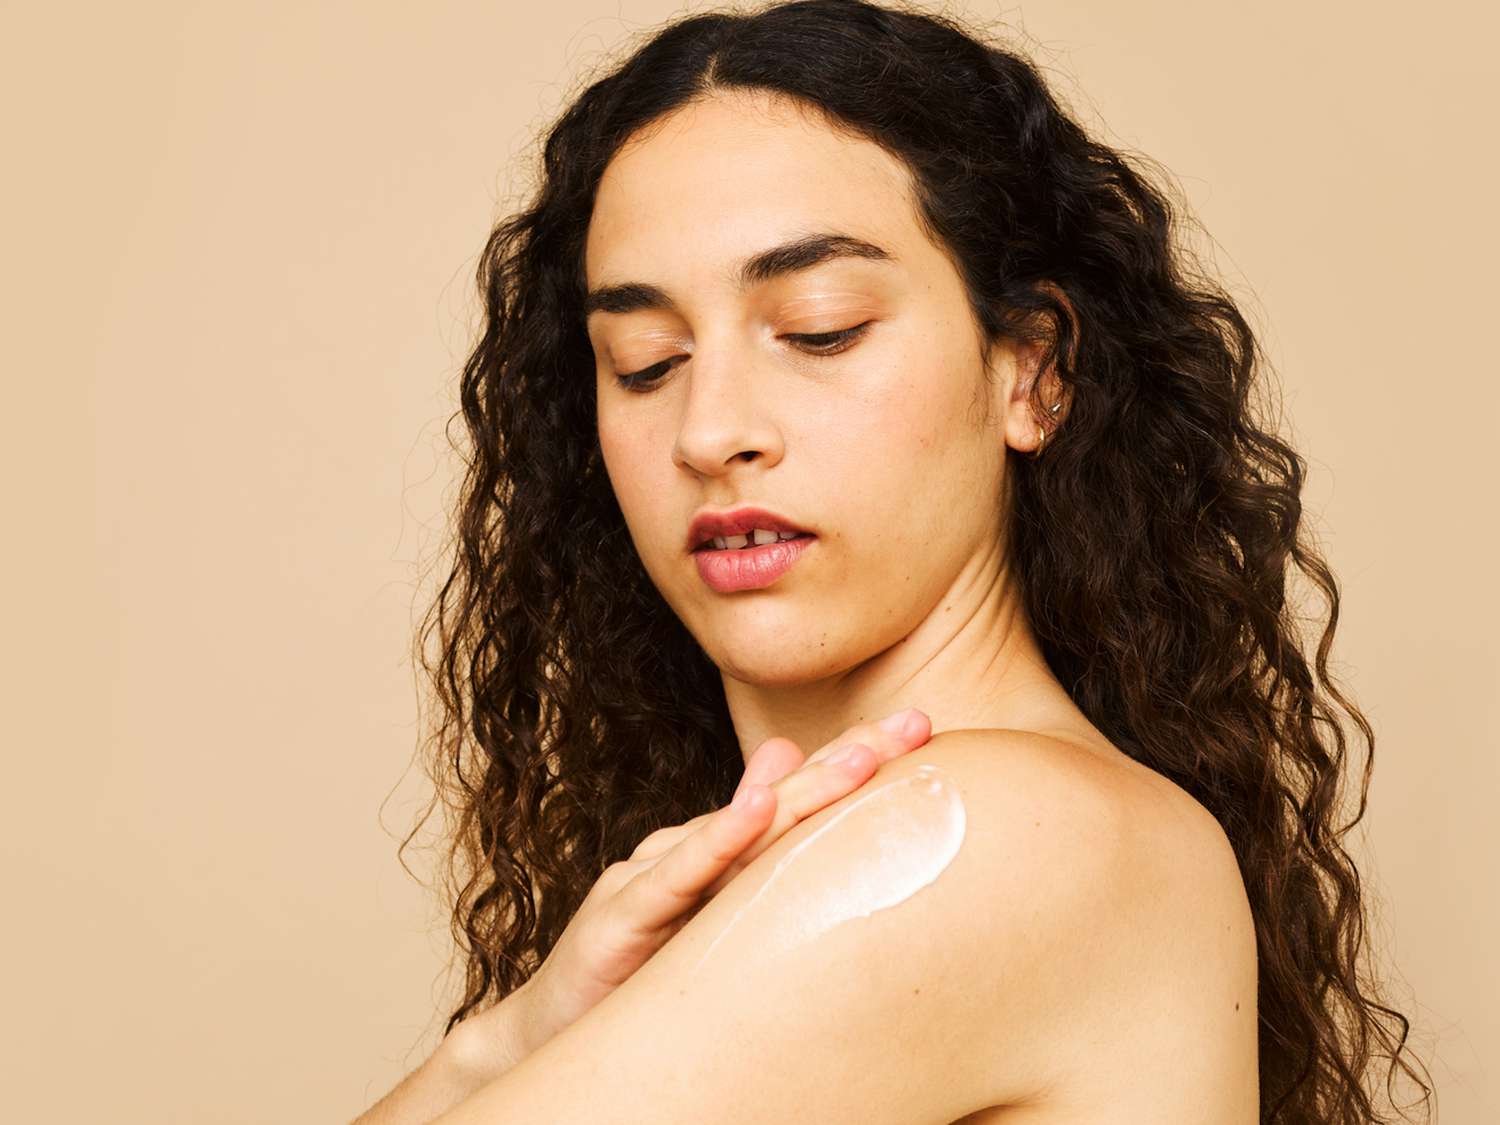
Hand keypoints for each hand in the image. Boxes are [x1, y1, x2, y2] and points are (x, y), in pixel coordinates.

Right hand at [519, 707, 930, 1051]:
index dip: (859, 761)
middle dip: (853, 759)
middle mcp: (693, 850)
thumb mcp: (705, 910)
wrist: (555, 1029)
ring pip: (740, 832)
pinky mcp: (622, 915)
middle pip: (784, 799)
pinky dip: (717, 842)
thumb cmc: (640, 968)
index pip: (801, 797)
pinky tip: (756, 812)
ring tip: (860, 758)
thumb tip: (792, 773)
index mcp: (723, 853)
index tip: (925, 729)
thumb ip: (748, 850)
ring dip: (803, 791)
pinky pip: (677, 878)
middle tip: (917, 725)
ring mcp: (655, 875)